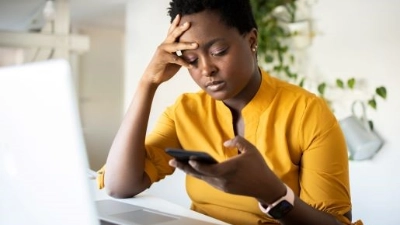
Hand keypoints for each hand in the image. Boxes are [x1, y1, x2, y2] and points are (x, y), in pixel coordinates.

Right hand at [143, 14, 197, 84]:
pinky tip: (191, 66)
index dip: (175, 24)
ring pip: (176, 46)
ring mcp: (163, 51)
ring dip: (187, 45)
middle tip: (188, 23)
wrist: (152, 78)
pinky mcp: (163, 58)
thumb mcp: (175, 62)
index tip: (180, 16)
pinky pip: (176, 59)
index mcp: (167, 44)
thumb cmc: (163, 69)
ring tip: (196, 44)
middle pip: (173, 34)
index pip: (171, 32)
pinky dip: (185, 63)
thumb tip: (193, 55)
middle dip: (181, 28)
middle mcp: (164, 45)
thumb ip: (182, 57)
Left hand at [169, 136, 284, 201]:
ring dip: (190, 171)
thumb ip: (237, 141)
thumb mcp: (251, 149)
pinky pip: (208, 180)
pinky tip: (192, 168)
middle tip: (171, 161)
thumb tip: (225, 142)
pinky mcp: (223, 189)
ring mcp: (222, 186)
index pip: (209, 169)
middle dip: (184, 168)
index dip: (197, 165)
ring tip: (177, 163)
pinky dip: (199, 174)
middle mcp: (223, 180)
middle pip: (200, 175)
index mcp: (229, 169)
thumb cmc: (258, 166)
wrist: (265, 187)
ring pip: (202, 178)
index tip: (189, 158)